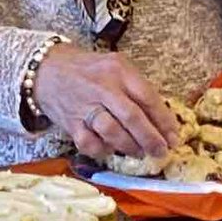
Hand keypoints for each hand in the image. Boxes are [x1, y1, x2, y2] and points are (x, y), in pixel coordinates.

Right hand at [30, 45, 177, 165]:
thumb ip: (136, 89)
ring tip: (139, 152)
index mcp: (118, 70)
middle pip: (132, 117)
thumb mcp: (116, 68)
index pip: (147, 97)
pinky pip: (90, 143)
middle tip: (161, 151)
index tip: (174, 136)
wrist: (47, 70)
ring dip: (130, 147)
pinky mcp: (70, 123)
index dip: (164, 120)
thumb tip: (161, 120)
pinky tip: (111, 149)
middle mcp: (102, 88)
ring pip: (112, 132)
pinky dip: (103, 150)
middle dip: (151, 139)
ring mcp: (84, 106)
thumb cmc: (90, 71)